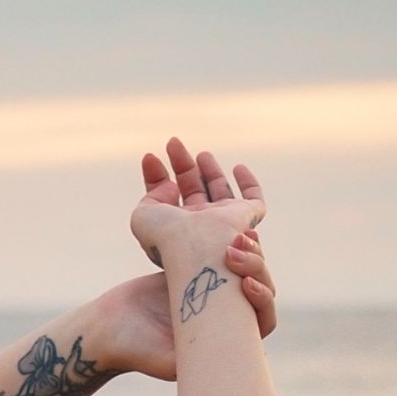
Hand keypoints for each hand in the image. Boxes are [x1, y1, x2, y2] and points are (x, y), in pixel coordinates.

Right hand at [89, 252, 277, 383]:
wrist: (110, 327)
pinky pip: (221, 248)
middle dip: (255, 264)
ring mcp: (214, 289)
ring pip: (245, 263)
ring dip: (246, 246)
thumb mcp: (169, 361)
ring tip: (235, 237)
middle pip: (260, 283)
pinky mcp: (197, 268)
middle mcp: (227, 315)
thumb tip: (232, 361)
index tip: (246, 284)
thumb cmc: (138, 350)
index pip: (264, 318)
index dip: (263, 298)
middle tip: (235, 249)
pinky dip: (225, 234)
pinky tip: (223, 224)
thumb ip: (196, 360)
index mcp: (228, 340)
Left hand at [129, 134, 266, 271]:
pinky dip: (249, 183)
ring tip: (200, 154)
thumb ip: (152, 195)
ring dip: (209, 170)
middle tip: (173, 143)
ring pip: (218, 190)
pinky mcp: (245, 217)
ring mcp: (222, 222)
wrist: (197, 252)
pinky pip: (254, 200)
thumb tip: (173, 185)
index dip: (157, 176)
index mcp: (175, 230)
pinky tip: (238, 167)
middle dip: (182, 165)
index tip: (150, 157)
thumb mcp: (142, 217)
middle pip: (192, 189)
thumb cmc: (167, 241)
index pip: (167, 197)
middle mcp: (200, 226)